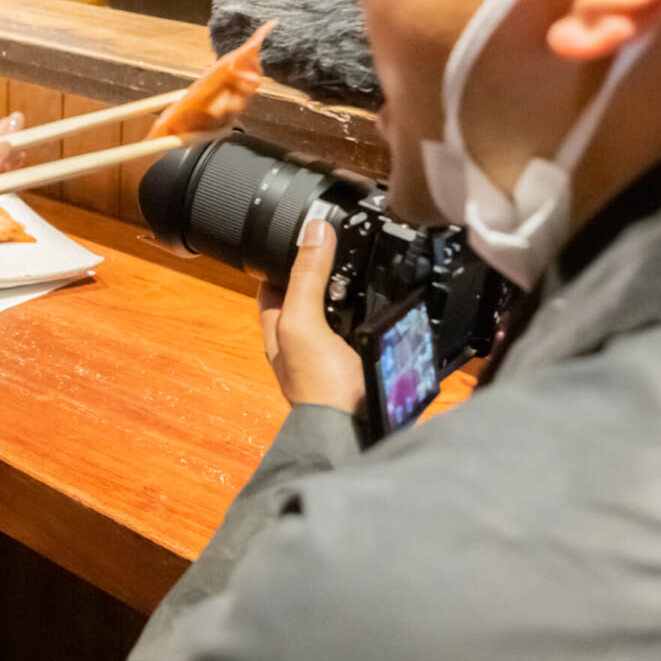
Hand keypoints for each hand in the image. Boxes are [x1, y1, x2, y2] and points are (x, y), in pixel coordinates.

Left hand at [258, 218, 365, 411]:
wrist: (355, 430)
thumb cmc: (319, 387)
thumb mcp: (303, 322)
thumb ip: (306, 277)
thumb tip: (313, 230)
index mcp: (278, 328)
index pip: (272, 282)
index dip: (282, 256)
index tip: (302, 230)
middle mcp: (302, 340)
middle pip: (308, 294)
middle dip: (323, 272)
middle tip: (342, 243)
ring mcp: (331, 352)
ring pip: (338, 310)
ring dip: (352, 293)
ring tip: (369, 267)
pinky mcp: (359, 361)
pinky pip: (365, 328)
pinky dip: (374, 315)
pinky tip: (387, 306)